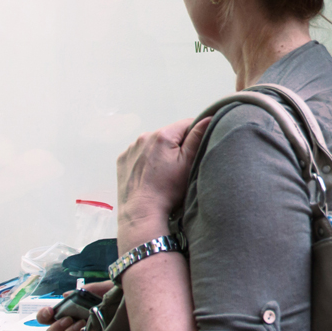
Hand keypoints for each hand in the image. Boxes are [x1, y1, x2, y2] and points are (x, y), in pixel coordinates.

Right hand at [37, 280, 114, 330]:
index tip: (49, 312)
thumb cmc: (120, 295)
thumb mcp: (105, 288)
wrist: (138, 304)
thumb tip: (66, 295)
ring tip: (80, 325)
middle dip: (55, 328)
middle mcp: (74, 324)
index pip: (49, 317)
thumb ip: (88, 290)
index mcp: (72, 310)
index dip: (44, 315)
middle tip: (68, 320)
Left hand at [117, 117, 210, 251]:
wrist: (141, 213)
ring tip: (165, 171)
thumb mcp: (189, 163)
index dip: (195, 135)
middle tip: (181, 165)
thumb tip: (208, 117)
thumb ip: (198, 137)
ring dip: (162, 151)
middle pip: (169, 134)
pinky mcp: (123, 159)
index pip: (187, 124)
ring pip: (154, 143)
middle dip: (177, 144)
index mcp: (162, 135)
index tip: (197, 151)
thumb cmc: (168, 190)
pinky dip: (147, 159)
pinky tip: (151, 174)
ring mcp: (131, 148)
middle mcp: (144, 137)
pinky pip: (140, 152)